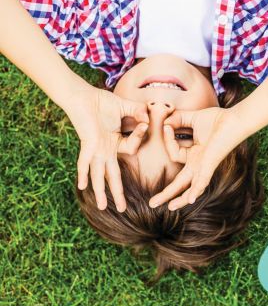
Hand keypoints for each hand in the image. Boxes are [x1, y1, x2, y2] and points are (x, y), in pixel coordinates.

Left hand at [65, 84, 148, 211]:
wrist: (82, 96)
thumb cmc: (101, 101)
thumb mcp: (125, 107)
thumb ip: (138, 112)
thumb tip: (147, 119)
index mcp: (114, 144)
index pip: (131, 150)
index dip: (141, 137)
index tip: (144, 124)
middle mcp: (104, 150)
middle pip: (113, 176)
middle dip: (117, 193)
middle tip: (122, 209)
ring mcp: (96, 149)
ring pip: (100, 174)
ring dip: (102, 191)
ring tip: (104, 208)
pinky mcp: (87, 144)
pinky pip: (85, 161)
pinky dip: (84, 173)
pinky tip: (82, 186)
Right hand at [148, 107, 243, 209]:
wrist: (234, 120)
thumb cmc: (218, 120)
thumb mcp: (192, 119)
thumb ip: (178, 119)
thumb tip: (165, 122)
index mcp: (195, 155)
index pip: (174, 154)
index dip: (167, 140)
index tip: (167, 125)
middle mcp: (199, 164)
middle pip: (180, 183)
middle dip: (167, 193)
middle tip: (152, 204)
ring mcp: (204, 166)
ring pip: (190, 187)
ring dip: (179, 198)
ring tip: (168, 207)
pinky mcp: (210, 165)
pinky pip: (202, 181)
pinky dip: (195, 190)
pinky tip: (190, 200)